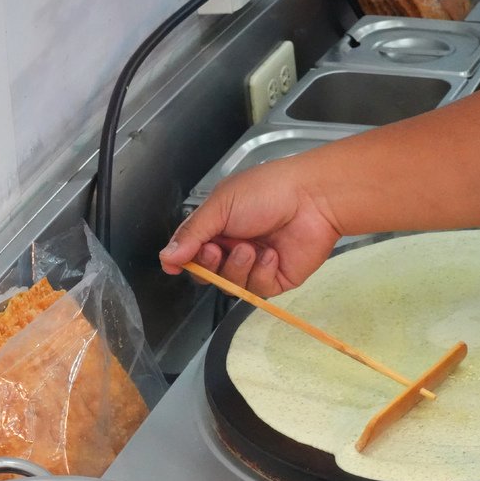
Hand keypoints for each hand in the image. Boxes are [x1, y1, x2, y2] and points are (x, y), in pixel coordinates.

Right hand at [158, 160, 342, 296]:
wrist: (313, 198)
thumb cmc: (269, 191)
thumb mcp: (221, 206)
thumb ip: (192, 234)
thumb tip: (166, 258)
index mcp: (219, 225)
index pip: (191, 252)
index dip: (183, 260)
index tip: (176, 264)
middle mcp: (235, 245)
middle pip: (208, 273)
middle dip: (209, 265)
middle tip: (216, 250)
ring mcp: (256, 263)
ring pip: (231, 284)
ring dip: (237, 267)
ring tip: (250, 248)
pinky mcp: (277, 277)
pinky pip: (257, 289)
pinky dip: (261, 273)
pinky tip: (273, 255)